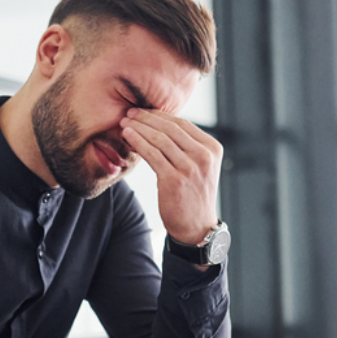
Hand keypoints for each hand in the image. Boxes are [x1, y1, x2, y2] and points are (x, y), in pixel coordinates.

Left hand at [119, 109, 221, 244]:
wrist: (195, 226)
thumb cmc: (192, 194)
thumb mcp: (199, 166)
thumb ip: (187, 146)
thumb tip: (159, 123)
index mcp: (212, 148)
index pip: (183, 124)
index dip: (159, 115)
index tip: (142, 111)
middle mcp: (204, 156)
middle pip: (170, 128)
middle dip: (146, 118)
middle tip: (129, 113)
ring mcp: (190, 168)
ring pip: (160, 139)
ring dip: (139, 128)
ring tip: (124, 122)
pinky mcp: (174, 180)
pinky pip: (152, 154)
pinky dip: (138, 142)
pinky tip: (127, 136)